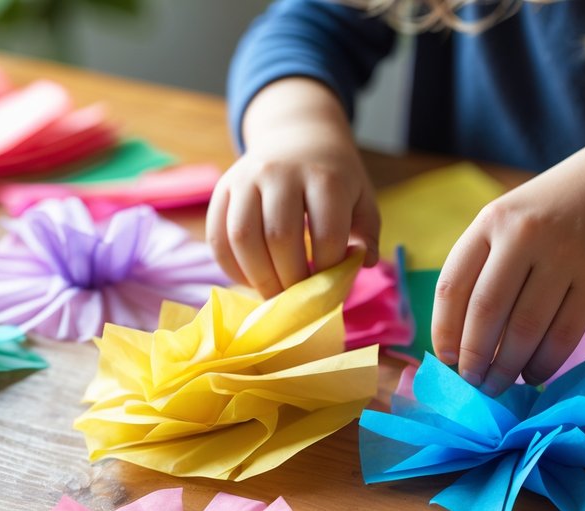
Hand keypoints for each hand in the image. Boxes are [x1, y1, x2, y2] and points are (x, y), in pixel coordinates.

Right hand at [208, 78, 379, 296]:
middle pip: (280, 238)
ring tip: (275, 294)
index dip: (328, 269)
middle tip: (299, 300)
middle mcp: (280, 172)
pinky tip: (250, 279)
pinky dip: (231, 267)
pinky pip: (217, 236)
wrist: (298, 137)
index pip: (326, 233)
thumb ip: (368, 233)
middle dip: (290, 280)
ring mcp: (246, 178)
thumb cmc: (334, 178)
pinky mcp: (223, 189)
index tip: (329, 287)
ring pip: (242, 238)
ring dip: (258, 278)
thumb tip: (363, 262)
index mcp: (324, 176)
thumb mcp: (362, 198)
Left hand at [430, 124, 584, 395]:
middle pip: (487, 311)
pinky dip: (545, 363)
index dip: (444, 332)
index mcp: (489, 222)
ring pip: (526, 328)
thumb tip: (458, 344)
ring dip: (508, 366)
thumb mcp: (505, 223)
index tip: (445, 362)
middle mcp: (524, 234)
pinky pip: (565, 333)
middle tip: (473, 384)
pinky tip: (534, 374)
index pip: (453, 286)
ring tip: (500, 384)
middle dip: (475, 357)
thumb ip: (481, 269)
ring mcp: (564, 254)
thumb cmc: (546, 217)